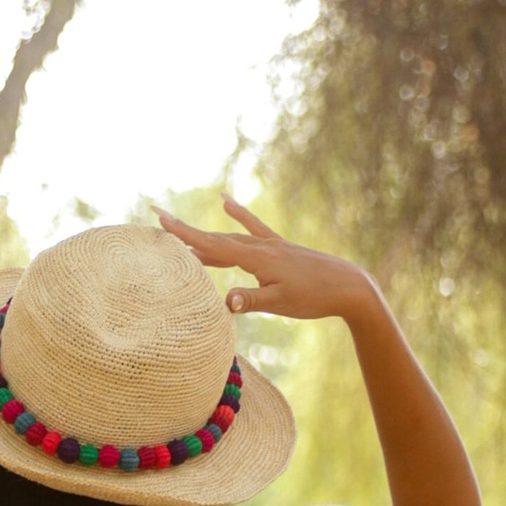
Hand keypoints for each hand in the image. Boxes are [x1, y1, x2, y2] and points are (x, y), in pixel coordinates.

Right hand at [154, 194, 374, 324]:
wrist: (348, 285)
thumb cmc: (314, 297)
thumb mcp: (280, 304)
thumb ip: (251, 301)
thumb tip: (224, 301)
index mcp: (256, 258)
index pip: (212, 245)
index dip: (184, 234)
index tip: (160, 220)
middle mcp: (260, 246)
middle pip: (215, 237)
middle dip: (186, 230)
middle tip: (157, 217)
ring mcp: (270, 244)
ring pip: (229, 237)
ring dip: (205, 236)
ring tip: (180, 235)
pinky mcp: (279, 246)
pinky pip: (252, 227)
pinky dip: (238, 214)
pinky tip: (226, 201)